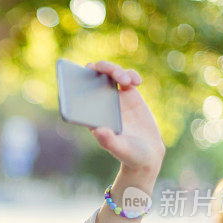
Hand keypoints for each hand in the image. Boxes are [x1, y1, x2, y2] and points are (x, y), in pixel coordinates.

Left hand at [86, 61, 165, 178]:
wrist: (148, 153)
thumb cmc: (129, 154)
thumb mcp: (120, 149)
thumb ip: (108, 141)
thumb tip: (98, 130)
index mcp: (90, 115)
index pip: (77, 95)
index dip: (75, 81)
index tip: (80, 75)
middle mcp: (99, 103)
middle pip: (93, 77)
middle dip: (99, 69)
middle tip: (106, 71)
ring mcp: (114, 96)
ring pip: (109, 72)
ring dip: (116, 70)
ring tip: (128, 82)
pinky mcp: (129, 94)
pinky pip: (127, 76)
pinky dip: (130, 74)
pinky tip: (137, 82)